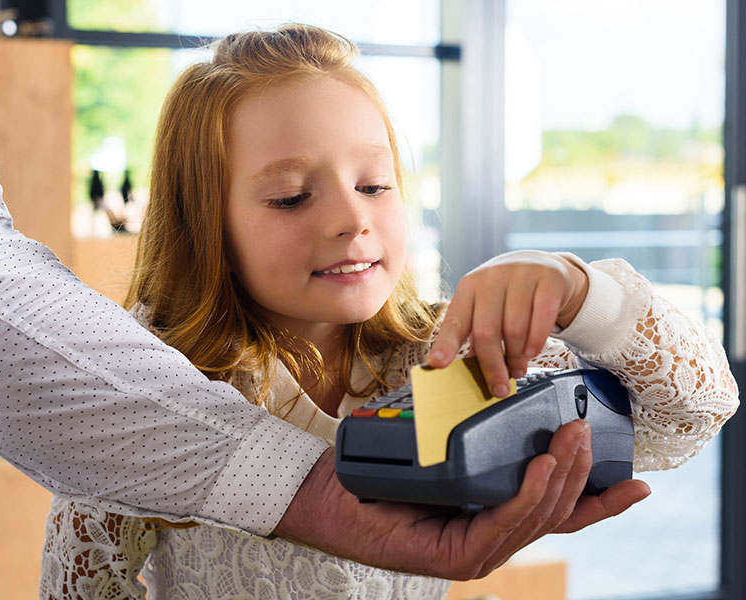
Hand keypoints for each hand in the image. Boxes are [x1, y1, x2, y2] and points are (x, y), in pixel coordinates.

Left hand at [274, 420, 649, 579]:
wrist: (333, 497)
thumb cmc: (384, 475)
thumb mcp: (442, 452)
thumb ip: (477, 443)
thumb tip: (506, 407)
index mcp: (495, 518)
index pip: (558, 511)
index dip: (600, 500)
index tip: (638, 482)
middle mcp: (494, 539)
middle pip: (556, 512)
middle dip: (582, 473)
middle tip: (588, 430)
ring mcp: (480, 552)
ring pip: (537, 516)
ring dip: (560, 477)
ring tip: (570, 440)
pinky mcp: (460, 556)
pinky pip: (505, 522)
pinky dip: (528, 494)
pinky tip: (542, 468)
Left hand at [427, 250, 588, 397]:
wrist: (542, 265)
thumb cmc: (507, 293)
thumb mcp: (486, 306)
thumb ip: (476, 333)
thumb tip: (470, 370)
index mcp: (469, 287)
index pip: (454, 321)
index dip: (445, 345)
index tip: (437, 364)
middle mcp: (491, 278)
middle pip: (486, 331)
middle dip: (492, 366)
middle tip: (499, 387)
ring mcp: (520, 276)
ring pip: (514, 328)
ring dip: (515, 357)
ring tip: (517, 369)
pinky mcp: (548, 280)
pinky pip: (542, 319)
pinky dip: (536, 341)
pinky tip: (532, 353)